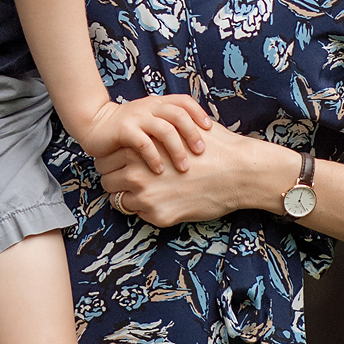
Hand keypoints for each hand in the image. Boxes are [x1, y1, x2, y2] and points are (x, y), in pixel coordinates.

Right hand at [81, 92, 212, 170]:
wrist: (94, 124)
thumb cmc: (126, 128)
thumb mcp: (149, 121)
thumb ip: (167, 124)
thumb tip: (197, 138)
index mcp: (157, 102)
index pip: (183, 101)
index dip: (198, 113)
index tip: (210, 129)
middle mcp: (149, 106)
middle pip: (178, 115)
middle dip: (192, 134)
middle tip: (201, 152)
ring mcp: (136, 117)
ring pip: (164, 129)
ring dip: (177, 150)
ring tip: (183, 167)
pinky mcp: (123, 130)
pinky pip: (143, 143)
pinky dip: (154, 157)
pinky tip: (159, 170)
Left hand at [101, 117, 291, 226]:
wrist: (239, 172)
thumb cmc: (211, 146)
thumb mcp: (178, 127)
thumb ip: (154, 130)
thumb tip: (142, 127)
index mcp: (138, 148)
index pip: (104, 158)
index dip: (111, 160)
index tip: (119, 163)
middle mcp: (136, 173)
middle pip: (106, 179)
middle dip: (114, 179)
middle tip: (127, 179)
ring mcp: (146, 196)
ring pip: (117, 199)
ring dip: (126, 196)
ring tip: (143, 191)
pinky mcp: (159, 216)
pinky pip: (137, 214)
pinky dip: (144, 209)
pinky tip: (160, 200)